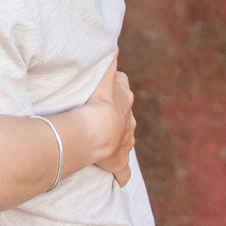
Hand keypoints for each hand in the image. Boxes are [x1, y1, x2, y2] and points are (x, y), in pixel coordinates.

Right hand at [62, 51, 136, 185]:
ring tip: (103, 142)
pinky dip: (122, 174)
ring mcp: (125, 142)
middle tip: (100, 117)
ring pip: (125, 139)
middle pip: (126, 115)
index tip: (106, 90)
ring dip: (117, 140)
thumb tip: (115, 45)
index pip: (123, 89)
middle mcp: (129, 121)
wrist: (96, 131)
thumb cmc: (97, 102)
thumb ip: (109, 61)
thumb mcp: (104, 77)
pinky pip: (123, 171)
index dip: (116, 89)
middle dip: (117, 116)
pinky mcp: (119, 162)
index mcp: (124, 100)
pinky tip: (120, 180)